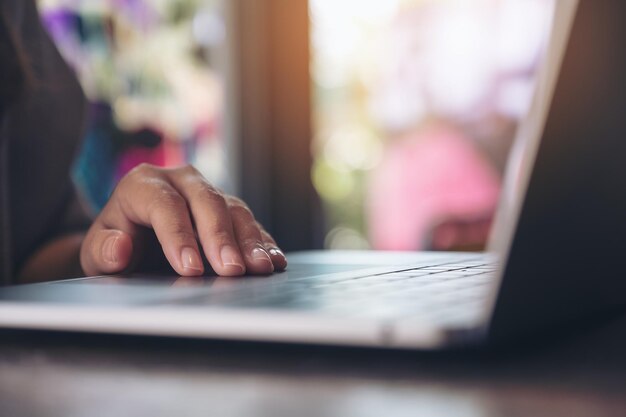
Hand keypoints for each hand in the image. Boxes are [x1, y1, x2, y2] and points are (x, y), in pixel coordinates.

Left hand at [80, 164, 286, 276]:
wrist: (135, 244)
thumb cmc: (116, 247)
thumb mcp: (97, 254)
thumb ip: (102, 251)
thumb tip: (120, 246)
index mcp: (143, 184)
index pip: (164, 205)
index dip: (179, 236)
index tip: (190, 269)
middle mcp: (180, 181)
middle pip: (206, 201)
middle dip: (220, 237)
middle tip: (230, 270)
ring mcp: (208, 193)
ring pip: (234, 210)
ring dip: (249, 241)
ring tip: (260, 268)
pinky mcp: (229, 211)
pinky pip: (251, 223)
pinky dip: (263, 243)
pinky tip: (273, 261)